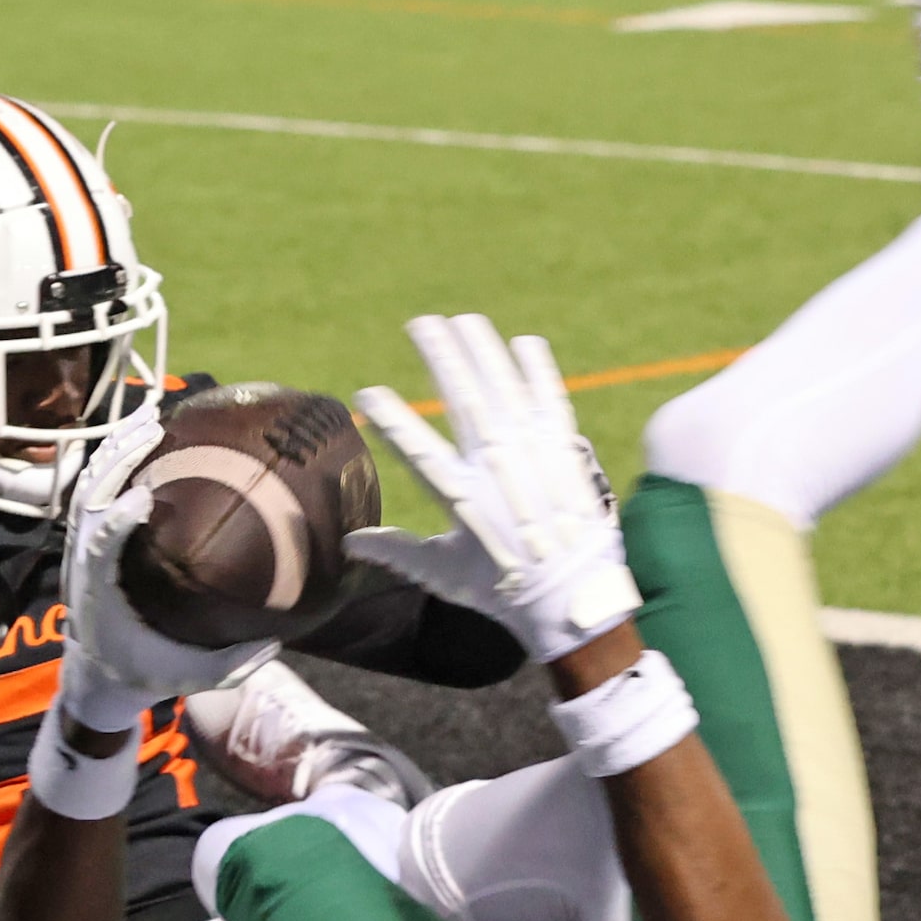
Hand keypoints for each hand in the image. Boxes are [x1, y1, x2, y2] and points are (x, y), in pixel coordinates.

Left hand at [59, 402, 279, 732]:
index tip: (141, 499)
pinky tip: (142, 430)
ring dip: (115, 449)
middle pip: (87, 500)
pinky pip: (94, 488)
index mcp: (98, 594)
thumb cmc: (141, 676)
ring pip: (87, 486)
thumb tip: (276, 644)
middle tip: (152, 429)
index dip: (113, 522)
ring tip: (150, 416)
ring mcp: (80, 546)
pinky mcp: (87, 538)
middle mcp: (82, 563)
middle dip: (117, 462)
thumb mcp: (187, 678)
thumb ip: (229, 666)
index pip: (97, 549)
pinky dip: (113, 456)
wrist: (95, 678)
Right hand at [348, 316, 640, 663]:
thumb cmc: (501, 591)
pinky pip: (550, 400)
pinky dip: (538, 370)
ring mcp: (534, 457)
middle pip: (466, 400)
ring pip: (507, 390)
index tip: (368, 393)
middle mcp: (498, 470)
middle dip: (442, 357)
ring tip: (465, 321)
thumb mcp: (443, 574)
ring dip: (484, 351)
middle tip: (422, 323)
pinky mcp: (564, 453)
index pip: (418, 450)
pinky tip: (524, 343)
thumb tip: (349, 542)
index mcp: (462, 498)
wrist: (572, 599)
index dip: (392, 420)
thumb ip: (396, 552)